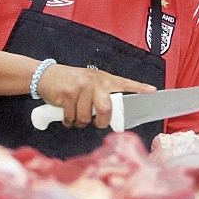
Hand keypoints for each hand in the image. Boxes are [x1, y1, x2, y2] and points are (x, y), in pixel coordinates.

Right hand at [34, 65, 155, 128]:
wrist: (46, 75)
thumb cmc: (70, 82)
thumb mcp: (89, 82)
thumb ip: (101, 93)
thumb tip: (111, 114)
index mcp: (103, 79)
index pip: (124, 83)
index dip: (138, 89)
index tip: (152, 92)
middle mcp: (94, 81)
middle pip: (105, 109)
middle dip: (100, 122)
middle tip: (96, 123)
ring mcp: (81, 87)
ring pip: (86, 117)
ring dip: (79, 122)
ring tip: (75, 115)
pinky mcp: (67, 94)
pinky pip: (71, 118)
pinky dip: (68, 121)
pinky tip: (65, 115)